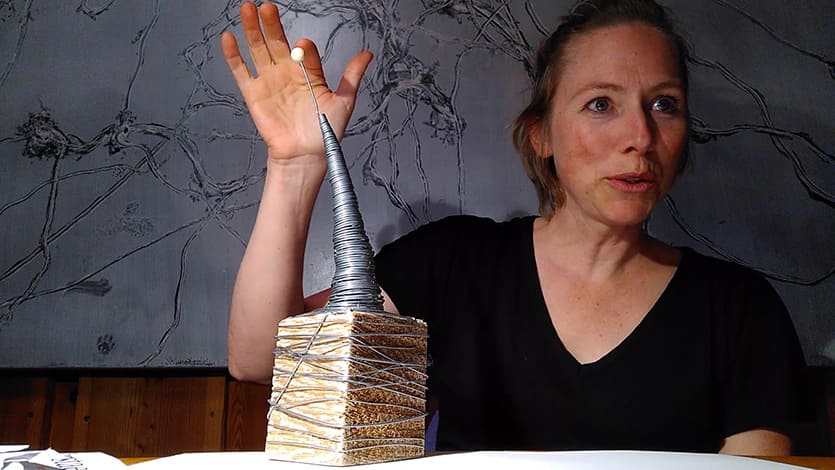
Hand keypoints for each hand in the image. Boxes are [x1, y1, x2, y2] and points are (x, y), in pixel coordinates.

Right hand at [221, 2, 372, 161]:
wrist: (305, 155)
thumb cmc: (324, 132)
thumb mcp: (344, 100)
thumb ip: (352, 76)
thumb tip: (367, 55)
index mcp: (308, 73)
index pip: (304, 50)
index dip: (303, 47)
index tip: (303, 47)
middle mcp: (287, 73)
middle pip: (276, 41)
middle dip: (271, 23)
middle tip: (267, 7)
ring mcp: (269, 81)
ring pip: (258, 49)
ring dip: (252, 30)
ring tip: (248, 9)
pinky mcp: (254, 94)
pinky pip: (241, 71)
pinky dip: (233, 55)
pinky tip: (229, 38)